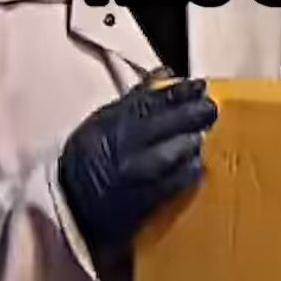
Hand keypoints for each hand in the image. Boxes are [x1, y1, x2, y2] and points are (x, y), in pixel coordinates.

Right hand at [57, 78, 217, 257]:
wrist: (70, 207)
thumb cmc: (89, 159)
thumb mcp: (102, 122)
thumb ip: (135, 99)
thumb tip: (166, 73)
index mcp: (104, 125)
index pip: (145, 103)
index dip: (177, 93)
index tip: (199, 85)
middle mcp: (114, 149)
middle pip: (159, 127)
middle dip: (190, 116)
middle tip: (210, 109)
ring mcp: (125, 178)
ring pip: (165, 157)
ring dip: (189, 145)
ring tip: (201, 137)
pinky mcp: (135, 206)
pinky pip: (166, 188)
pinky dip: (184, 175)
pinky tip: (196, 166)